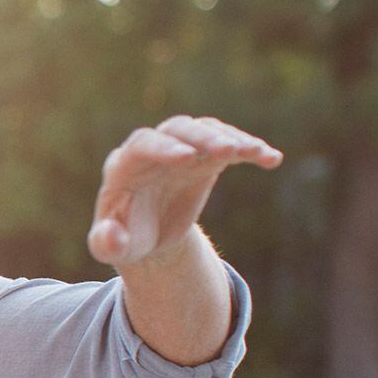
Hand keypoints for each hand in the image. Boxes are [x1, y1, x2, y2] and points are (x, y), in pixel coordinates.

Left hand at [87, 117, 282, 268]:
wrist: (148, 236)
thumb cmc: (126, 239)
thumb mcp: (111, 248)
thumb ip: (106, 243)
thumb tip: (110, 236)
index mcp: (124, 166)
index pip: (142, 145)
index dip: (163, 148)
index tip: (186, 158)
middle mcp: (153, 150)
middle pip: (177, 129)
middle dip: (201, 138)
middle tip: (226, 151)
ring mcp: (182, 150)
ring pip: (205, 130)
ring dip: (229, 137)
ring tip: (253, 151)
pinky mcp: (206, 157)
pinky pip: (229, 144)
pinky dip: (250, 148)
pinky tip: (271, 159)